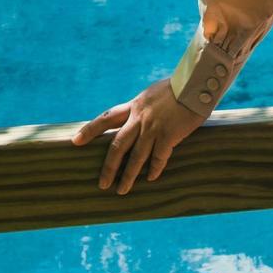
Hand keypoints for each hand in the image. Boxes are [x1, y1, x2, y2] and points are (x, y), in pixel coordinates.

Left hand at [71, 78, 208, 193]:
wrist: (196, 83)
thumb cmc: (178, 87)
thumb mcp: (153, 94)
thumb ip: (143, 107)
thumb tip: (136, 117)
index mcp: (134, 105)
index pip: (106, 118)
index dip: (90, 130)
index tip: (75, 141)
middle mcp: (139, 117)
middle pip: (117, 145)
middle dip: (108, 167)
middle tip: (102, 184)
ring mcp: (154, 127)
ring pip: (135, 157)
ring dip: (128, 176)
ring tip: (122, 190)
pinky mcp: (169, 135)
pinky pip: (158, 157)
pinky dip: (154, 169)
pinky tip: (151, 178)